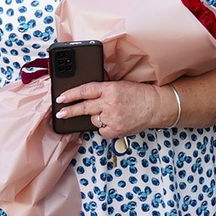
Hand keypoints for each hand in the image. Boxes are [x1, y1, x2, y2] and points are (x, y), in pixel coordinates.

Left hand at [55, 77, 173, 140]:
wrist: (155, 106)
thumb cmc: (138, 95)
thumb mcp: (119, 86)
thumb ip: (102, 90)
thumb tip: (84, 97)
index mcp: (109, 89)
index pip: (85, 91)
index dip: (70, 94)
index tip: (60, 98)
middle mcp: (109, 103)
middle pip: (84, 107)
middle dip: (70, 111)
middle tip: (61, 113)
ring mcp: (112, 118)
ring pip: (94, 120)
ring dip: (97, 118)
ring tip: (111, 113)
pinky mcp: (116, 130)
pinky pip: (102, 130)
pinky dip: (105, 127)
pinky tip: (115, 121)